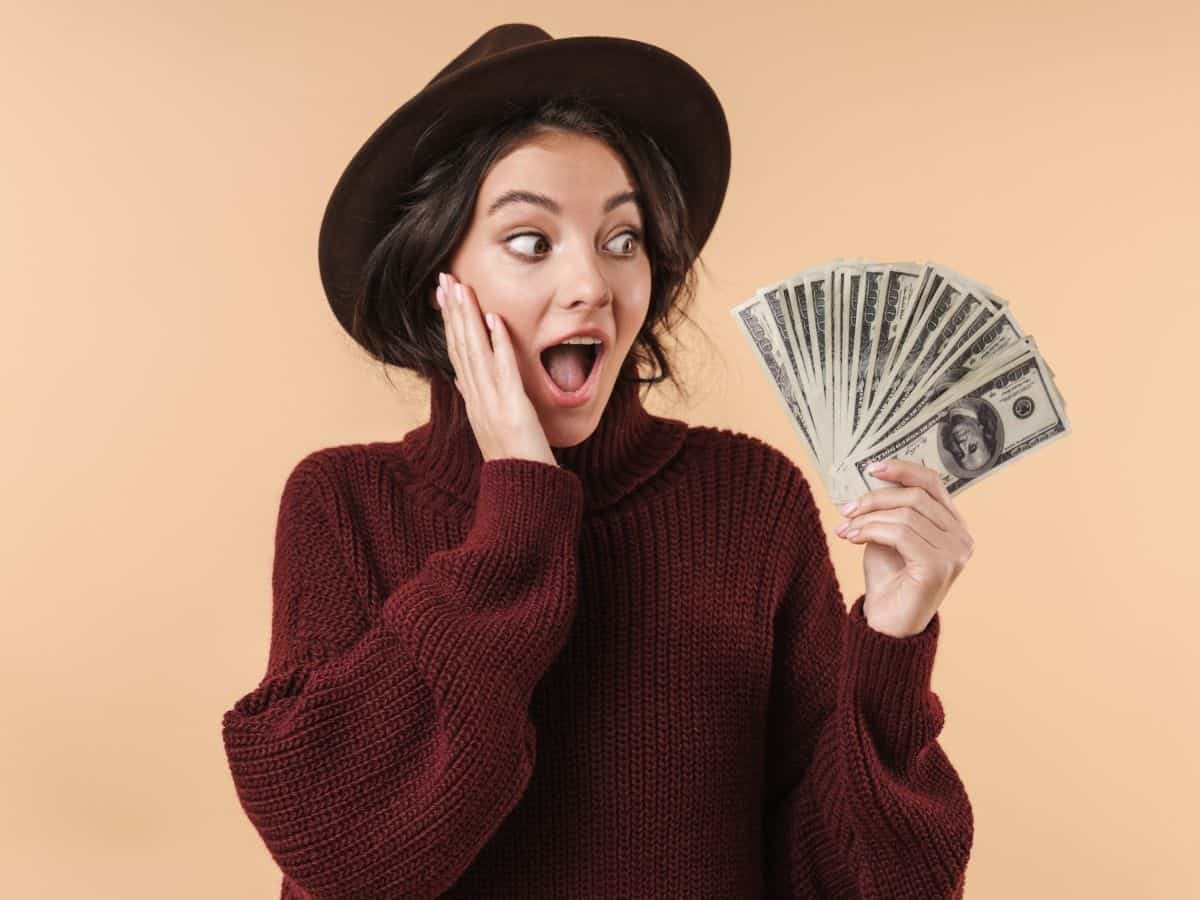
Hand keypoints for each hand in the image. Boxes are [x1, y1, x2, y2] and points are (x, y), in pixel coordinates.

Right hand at [437, 271, 556, 466]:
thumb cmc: (512, 460)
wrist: (523, 491)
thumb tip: (460, 379)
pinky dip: (498, 344)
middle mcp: (477, 397)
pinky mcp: (512, 407)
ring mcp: (492, 402)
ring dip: (468, 318)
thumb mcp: (488, 425)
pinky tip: (495, 319)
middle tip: (444, 278)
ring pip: (475, 352)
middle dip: (452, 310)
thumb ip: (475, 398)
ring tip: (461, 288)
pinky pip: (504, 370)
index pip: (456, 352)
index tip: (444, 295)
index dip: (450, 322)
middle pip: (460, 346)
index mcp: (472, 400)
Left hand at [834, 458, 973, 637]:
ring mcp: (955, 553)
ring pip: (906, 514)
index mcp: (953, 525)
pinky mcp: (939, 567)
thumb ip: (889, 509)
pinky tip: (854, 539)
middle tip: (847, 510)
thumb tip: (871, 480)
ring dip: (868, 518)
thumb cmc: (888, 579)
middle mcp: (961, 537)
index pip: (933, 483)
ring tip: (847, 529)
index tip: (871, 468)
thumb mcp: (887, 535)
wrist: (886, 624)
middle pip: (916, 496)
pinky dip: (872, 531)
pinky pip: (901, 534)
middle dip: (875, 499)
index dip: (902, 469)